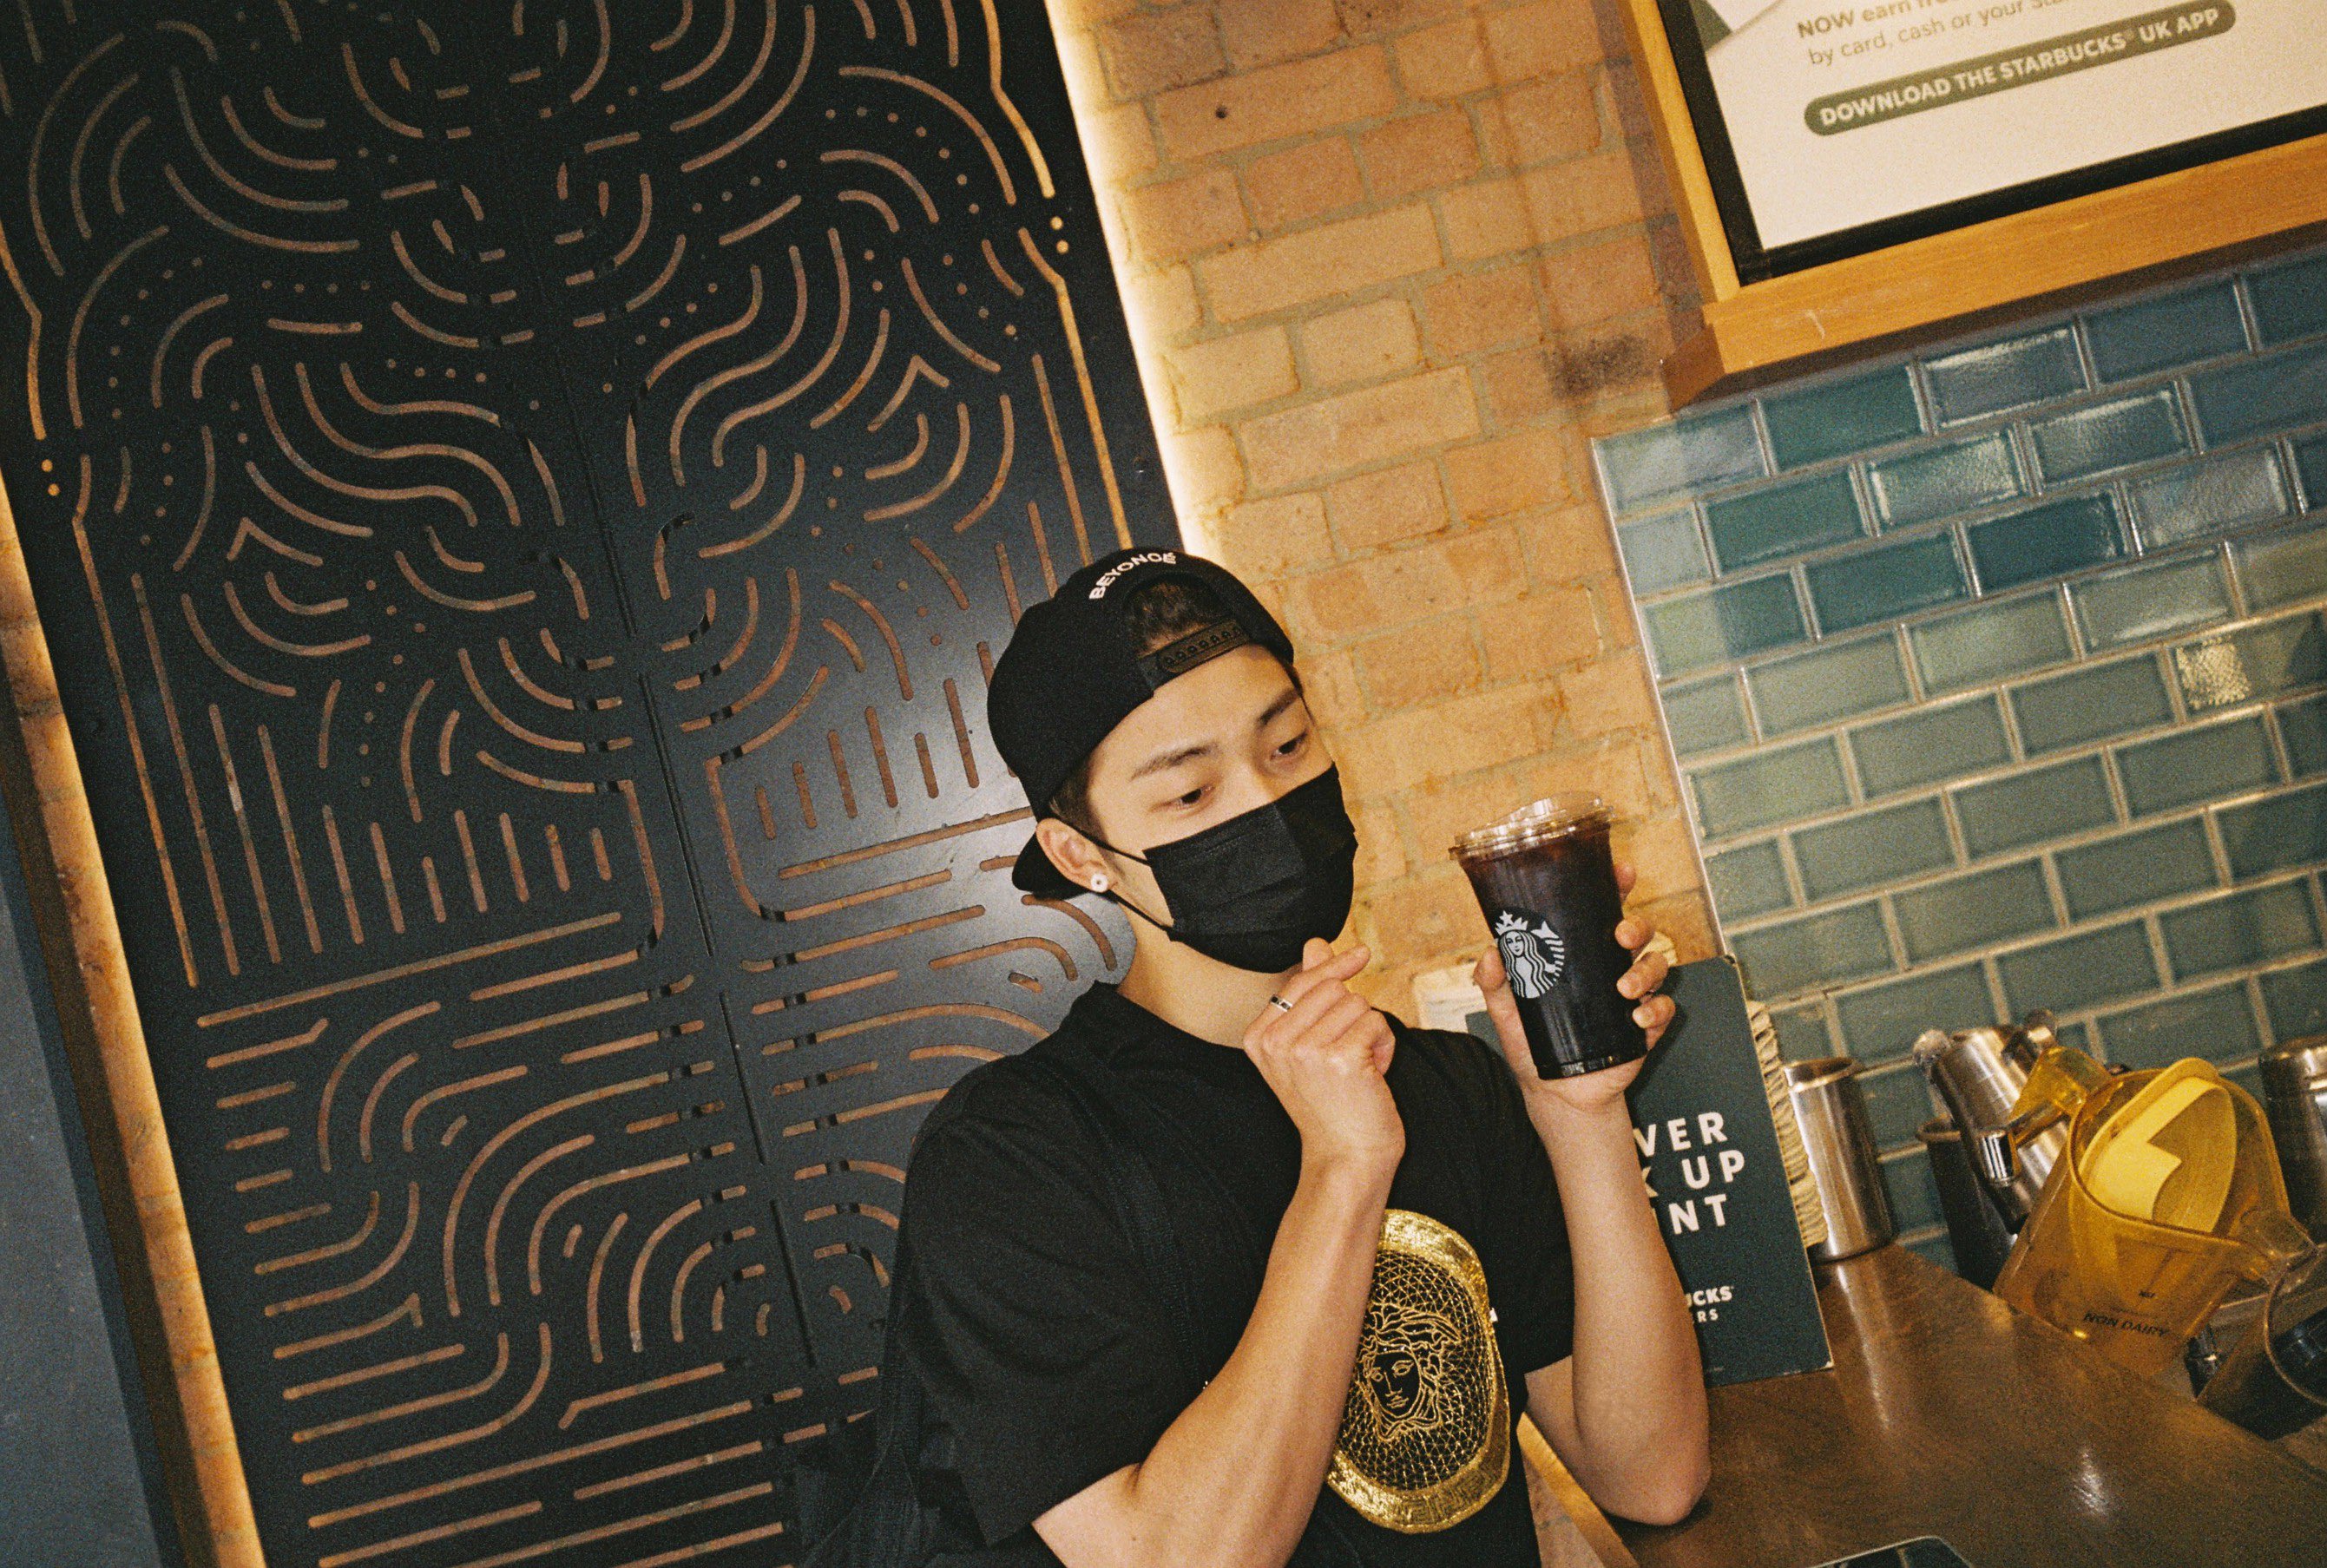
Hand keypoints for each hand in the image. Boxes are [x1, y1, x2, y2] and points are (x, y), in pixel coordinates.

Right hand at [1243, 939, 1403, 1178]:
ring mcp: (1306, 1050)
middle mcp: (1276, 1042)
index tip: (1361, 955)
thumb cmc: (1333, 1103)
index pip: (1301, 982)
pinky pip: (1376, 1022)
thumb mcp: (1309, 1046)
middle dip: (1354, 1013)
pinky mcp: (1340, 1058)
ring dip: (1370, 1030)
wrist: (1347, 1157)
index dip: (1334, 966)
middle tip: (1352, 1052)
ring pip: (1358, 1003)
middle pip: (1333, 988)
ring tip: (1361, 1066)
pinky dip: (1385, 1044)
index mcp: (1259, 1037)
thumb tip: (1314, 944)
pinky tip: (1374, 1073)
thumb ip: (1310, 993)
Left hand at [1475, 859, 1674, 1115]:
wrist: (1555, 1094)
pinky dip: (1657, 1010)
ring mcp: (1631, 997)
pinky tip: (1639, 1019)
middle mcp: (1611, 970)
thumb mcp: (1507, 1010)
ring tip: (1624, 990)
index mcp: (1582, 956)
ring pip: (1657, 966)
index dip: (1616, 888)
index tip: (1622, 872)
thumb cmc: (1533, 1045)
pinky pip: (1664, 1009)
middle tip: (1621, 936)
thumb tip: (1491, 953)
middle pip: (1639, 934)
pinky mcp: (1645, 1028)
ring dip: (1646, 971)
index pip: (1603, 913)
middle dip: (1637, 927)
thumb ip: (1495, 982)